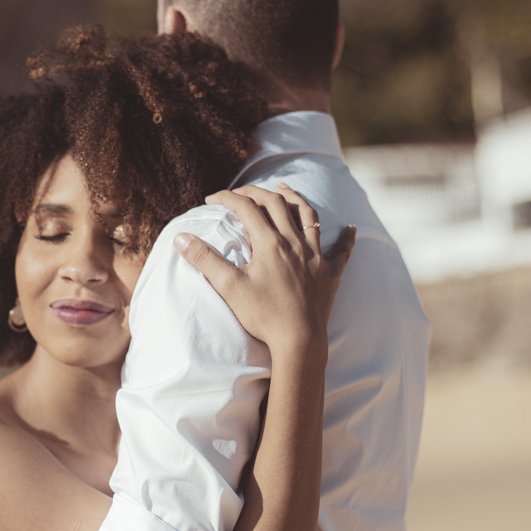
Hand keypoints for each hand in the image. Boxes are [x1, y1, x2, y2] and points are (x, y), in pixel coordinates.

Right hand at [175, 183, 354, 355]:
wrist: (299, 341)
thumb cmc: (263, 315)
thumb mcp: (228, 286)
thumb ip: (204, 259)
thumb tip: (180, 237)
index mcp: (270, 243)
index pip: (246, 208)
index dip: (227, 198)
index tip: (212, 199)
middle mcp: (294, 243)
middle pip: (277, 204)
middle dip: (256, 192)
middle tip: (241, 192)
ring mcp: (315, 257)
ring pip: (308, 217)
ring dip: (294, 199)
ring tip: (284, 189)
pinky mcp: (330, 275)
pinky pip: (342, 251)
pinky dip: (346, 238)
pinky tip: (350, 228)